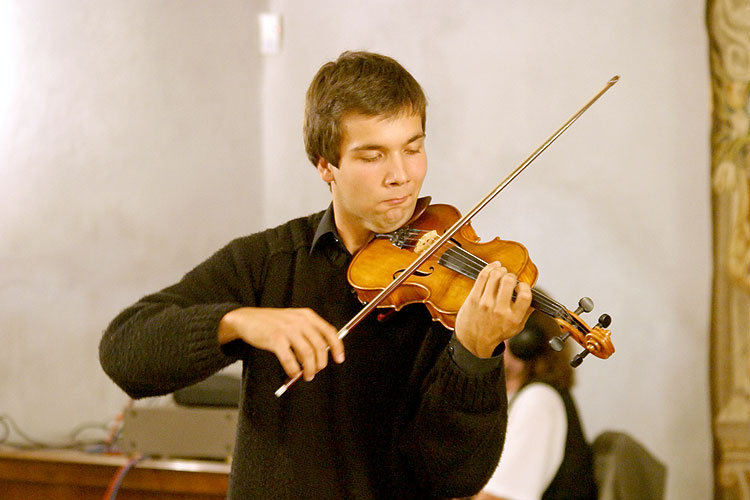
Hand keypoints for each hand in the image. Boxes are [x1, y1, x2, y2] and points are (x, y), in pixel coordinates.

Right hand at [218, 307, 344, 380]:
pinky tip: (293, 373)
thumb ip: (307, 333)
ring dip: (310, 369)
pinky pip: (290, 359)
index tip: (339, 359)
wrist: (246, 319)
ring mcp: (287, 329)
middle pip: (320, 345)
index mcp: (307, 315)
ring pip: (307, 354)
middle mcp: (299, 320)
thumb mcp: (293, 320)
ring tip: (307, 376)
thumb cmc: (272, 323)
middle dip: (321, 362)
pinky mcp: (275, 339)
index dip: (337, 347)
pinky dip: (294, 370)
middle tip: (317, 371)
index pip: (329, 331)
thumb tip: (321, 354)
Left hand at [454, 262, 532, 357]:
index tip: (521, 286)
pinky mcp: (474, 298)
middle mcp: (499, 310)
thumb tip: (535, 297)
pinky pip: (482, 276)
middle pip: (509, 281)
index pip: (525, 294)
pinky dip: (490, 267)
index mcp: (513, 318)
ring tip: (502, 271)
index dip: (525, 286)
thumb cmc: (495, 333)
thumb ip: (526, 312)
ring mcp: (485, 303)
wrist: (473, 341)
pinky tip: (494, 266)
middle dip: (512, 275)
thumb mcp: (516, 328)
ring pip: (495, 275)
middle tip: (510, 278)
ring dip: (501, 269)